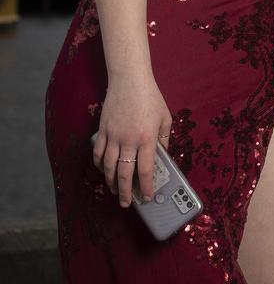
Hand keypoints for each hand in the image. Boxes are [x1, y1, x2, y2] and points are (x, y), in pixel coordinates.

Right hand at [92, 75, 172, 206]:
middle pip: (124, 174)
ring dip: (111, 182)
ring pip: (108, 167)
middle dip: (125, 192)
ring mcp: (113, 136)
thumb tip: (163, 155)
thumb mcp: (165, 117)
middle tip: (126, 203)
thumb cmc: (150, 97)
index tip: (147, 197)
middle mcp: (129, 140)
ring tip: (115, 191)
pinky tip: (102, 171)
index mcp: (147, 138)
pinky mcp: (102, 130)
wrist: (129, 80)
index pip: (146, 170)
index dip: (146, 186)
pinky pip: (98, 153)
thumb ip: (164, 138)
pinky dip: (98, 165)